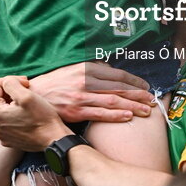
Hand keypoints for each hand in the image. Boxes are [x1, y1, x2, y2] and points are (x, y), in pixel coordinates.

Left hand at [0, 75, 68, 150]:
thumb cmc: (41, 118)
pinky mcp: (5, 137)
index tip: (25, 84)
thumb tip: (6, 81)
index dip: (11, 79)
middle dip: (8, 89)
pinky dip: (11, 112)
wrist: (52, 140)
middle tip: (25, 89)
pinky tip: (24, 113)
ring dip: (9, 99)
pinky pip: (3, 118)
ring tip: (24, 101)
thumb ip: (10, 83)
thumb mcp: (26, 95)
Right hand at [30, 62, 154, 122]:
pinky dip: (116, 115)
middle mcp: (86, 80)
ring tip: (146, 110)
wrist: (34, 95)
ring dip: (132, 106)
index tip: (146, 86)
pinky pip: (100, 113)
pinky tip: (128, 117)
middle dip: (138, 94)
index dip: (134, 80)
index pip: (117, 74)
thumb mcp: (73, 69)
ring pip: (113, 100)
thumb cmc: (55, 83)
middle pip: (118, 87)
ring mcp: (81, 96)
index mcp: (87, 68)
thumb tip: (110, 69)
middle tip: (152, 100)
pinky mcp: (76, 111)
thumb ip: (92, 69)